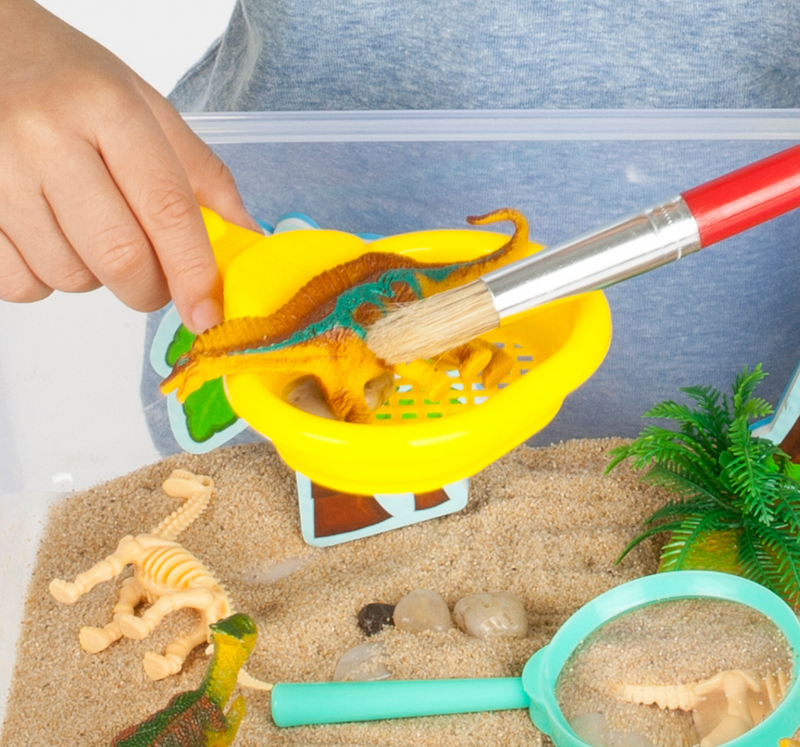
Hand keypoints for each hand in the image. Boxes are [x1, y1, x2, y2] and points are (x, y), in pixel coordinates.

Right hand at [0, 0, 259, 331]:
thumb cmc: (72, 83)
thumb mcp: (146, 107)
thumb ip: (201, 173)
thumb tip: (245, 235)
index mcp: (108, 109)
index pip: (167, 210)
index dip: (194, 273)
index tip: (208, 315)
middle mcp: (47, 139)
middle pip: (120, 258)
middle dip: (150, 288)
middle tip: (153, 276)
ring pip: (71, 277)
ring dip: (96, 277)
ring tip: (89, 231)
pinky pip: (21, 284)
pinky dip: (46, 280)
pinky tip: (49, 238)